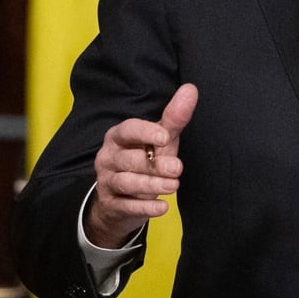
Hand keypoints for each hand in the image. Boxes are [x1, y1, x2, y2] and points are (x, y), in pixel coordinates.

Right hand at [84, 83, 198, 247]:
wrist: (122, 198)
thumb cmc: (145, 159)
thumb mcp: (160, 139)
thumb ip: (174, 118)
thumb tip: (191, 89)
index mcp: (118, 136)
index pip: (128, 130)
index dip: (146, 132)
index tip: (165, 137)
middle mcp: (108, 156)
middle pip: (129, 159)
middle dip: (154, 165)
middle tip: (178, 168)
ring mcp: (106, 181)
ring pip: (126, 182)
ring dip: (151, 185)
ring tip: (174, 185)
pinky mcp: (110, 204)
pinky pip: (126, 206)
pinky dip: (144, 208)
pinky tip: (162, 207)